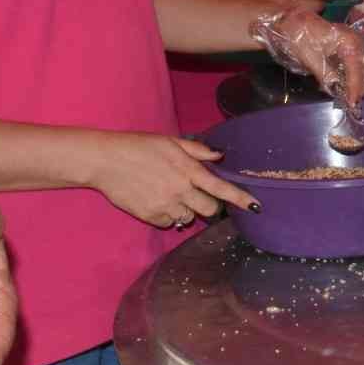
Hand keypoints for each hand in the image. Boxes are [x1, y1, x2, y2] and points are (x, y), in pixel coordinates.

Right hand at [85, 132, 257, 227]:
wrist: (106, 161)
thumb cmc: (140, 146)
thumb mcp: (172, 142)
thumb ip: (198, 151)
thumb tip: (221, 156)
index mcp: (188, 170)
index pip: (221, 188)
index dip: (241, 199)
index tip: (256, 207)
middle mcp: (180, 190)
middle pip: (210, 209)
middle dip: (210, 205)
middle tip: (200, 195)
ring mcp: (165, 205)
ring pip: (189, 218)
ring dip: (188, 210)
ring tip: (173, 195)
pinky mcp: (150, 216)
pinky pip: (169, 222)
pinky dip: (168, 215)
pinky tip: (158, 201)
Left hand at [251, 8, 363, 104]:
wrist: (293, 21)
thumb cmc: (300, 37)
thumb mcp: (310, 58)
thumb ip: (326, 76)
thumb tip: (335, 91)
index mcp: (348, 43)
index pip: (357, 71)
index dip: (355, 90)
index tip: (351, 105)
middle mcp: (357, 42)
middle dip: (361, 88)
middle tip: (349, 102)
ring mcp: (355, 43)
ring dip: (359, 83)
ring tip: (347, 95)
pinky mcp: (350, 46)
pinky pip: (359, 64)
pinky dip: (354, 76)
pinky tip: (344, 84)